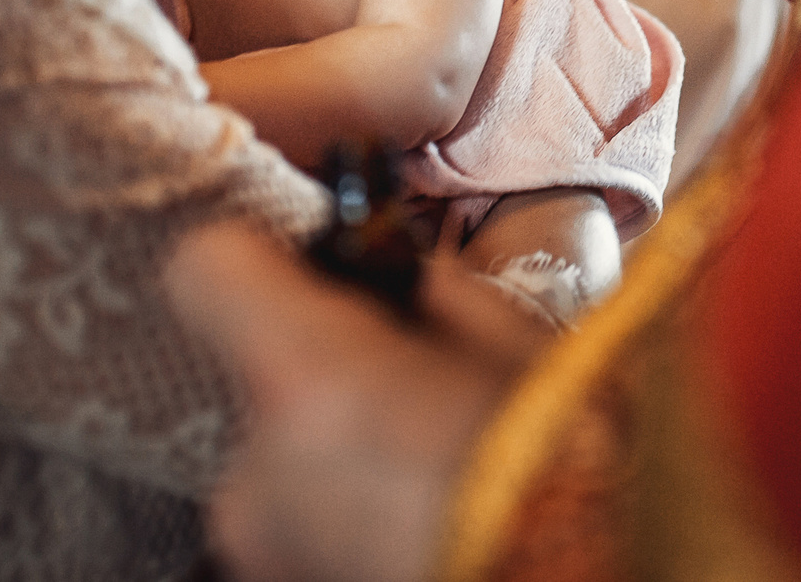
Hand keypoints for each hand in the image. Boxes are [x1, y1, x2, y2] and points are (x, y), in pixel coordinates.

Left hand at [167, 223, 558, 581]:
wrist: (593, 576)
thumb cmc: (570, 469)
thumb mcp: (522, 353)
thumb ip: (440, 297)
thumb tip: (409, 277)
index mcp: (313, 384)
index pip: (207, 268)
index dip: (262, 252)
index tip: (323, 262)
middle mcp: (258, 478)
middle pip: (259, 378)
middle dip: (327, 373)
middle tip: (420, 386)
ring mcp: (266, 553)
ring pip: (280, 463)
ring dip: (339, 451)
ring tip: (433, 464)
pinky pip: (301, 522)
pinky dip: (349, 508)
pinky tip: (424, 512)